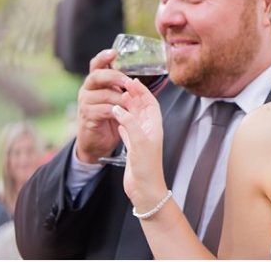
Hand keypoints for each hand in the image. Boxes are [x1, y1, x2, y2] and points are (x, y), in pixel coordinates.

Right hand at [76, 50, 131, 163]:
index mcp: (95, 82)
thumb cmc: (111, 116)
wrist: (98, 141)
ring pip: (104, 94)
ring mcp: (85, 103)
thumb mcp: (117, 98)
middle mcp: (87, 89)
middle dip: (115, 76)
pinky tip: (124, 113)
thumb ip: (123, 88)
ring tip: (131, 102)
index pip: (96, 64)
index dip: (104, 57)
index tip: (114, 52)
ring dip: (121, 98)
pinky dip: (117, 111)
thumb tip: (141, 78)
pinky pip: (103, 110)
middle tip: (129, 82)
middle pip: (97, 76)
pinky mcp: (87, 116)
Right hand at [112, 79, 166, 210]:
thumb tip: (118, 108)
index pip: (150, 102)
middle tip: (122, 84)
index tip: (132, 81)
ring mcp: (141, 138)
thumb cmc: (147, 167)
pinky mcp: (133, 146)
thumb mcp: (139, 142)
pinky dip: (122, 121)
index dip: (142, 91)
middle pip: (142, 107)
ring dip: (127, 107)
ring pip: (134, 116)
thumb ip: (129, 123)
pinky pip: (127, 128)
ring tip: (117, 97)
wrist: (145, 189)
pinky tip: (116, 117)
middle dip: (133, 95)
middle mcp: (149, 130)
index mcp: (154, 126)